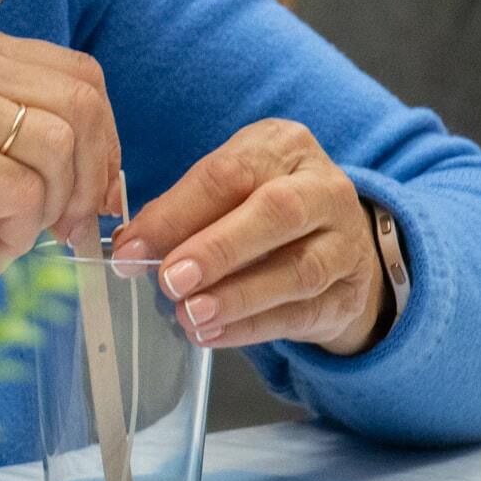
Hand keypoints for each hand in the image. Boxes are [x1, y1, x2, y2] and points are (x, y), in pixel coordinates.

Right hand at [0, 22, 121, 275]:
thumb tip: (63, 162)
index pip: (76, 74)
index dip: (101, 137)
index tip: (90, 189)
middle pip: (82, 105)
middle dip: (91, 176)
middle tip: (69, 224)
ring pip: (58, 148)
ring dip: (54, 209)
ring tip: (21, 240)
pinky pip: (19, 193)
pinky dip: (19, 232)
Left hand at [114, 119, 388, 355]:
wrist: (338, 242)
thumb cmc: (263, 208)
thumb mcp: (229, 189)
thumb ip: (182, 211)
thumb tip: (132, 247)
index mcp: (284, 147)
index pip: (228, 173)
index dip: (176, 213)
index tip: (133, 248)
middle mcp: (324, 188)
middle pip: (277, 213)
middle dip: (217, 250)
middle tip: (171, 280)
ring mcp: (345, 242)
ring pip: (298, 270)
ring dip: (236, 296)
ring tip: (190, 314)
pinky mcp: (349, 293)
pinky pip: (301, 313)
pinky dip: (252, 327)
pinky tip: (213, 333)